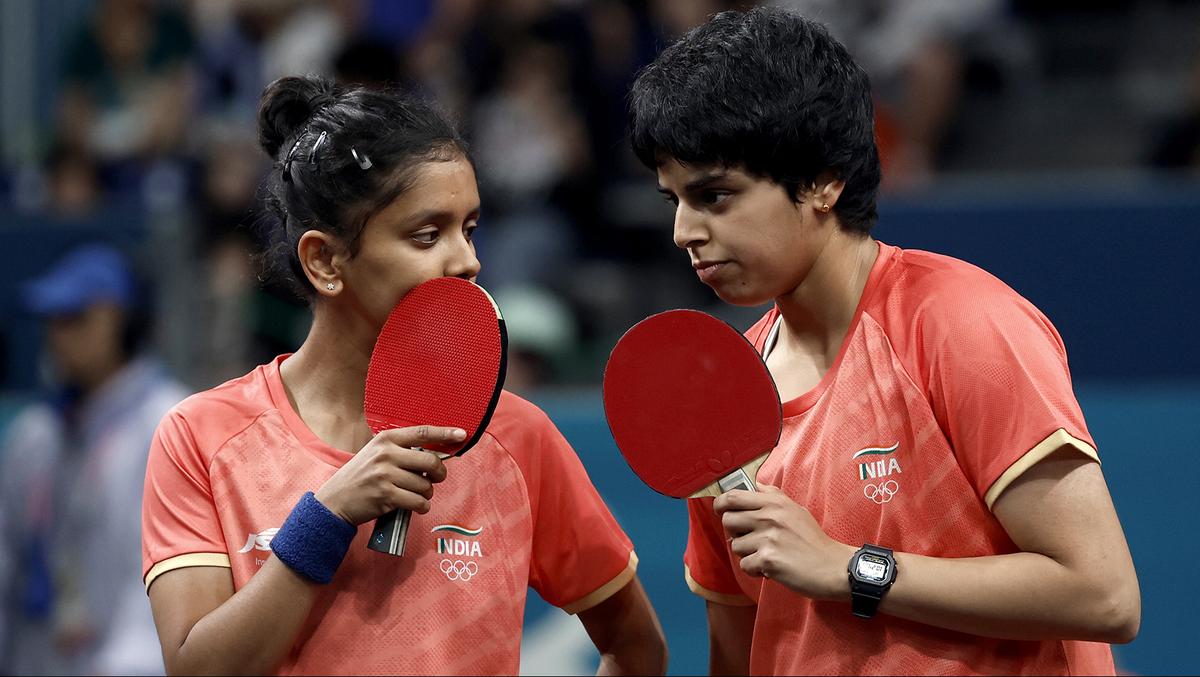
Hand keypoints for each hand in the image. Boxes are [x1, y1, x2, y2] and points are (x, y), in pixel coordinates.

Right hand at [314, 425, 462, 524]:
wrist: (335, 500)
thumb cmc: (360, 477)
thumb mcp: (376, 454)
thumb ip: (401, 451)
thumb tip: (434, 454)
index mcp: (386, 440)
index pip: (422, 432)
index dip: (445, 433)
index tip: (461, 434)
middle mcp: (386, 455)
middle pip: (430, 461)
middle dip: (440, 473)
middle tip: (436, 478)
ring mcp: (385, 475)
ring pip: (425, 485)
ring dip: (427, 493)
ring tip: (416, 495)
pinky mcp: (386, 496)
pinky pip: (418, 502)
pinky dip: (422, 506)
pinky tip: (415, 506)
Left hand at [714, 484, 853, 600]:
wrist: (833, 567)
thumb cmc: (814, 541)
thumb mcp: (796, 510)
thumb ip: (773, 496)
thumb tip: (756, 485)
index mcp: (775, 503)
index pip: (733, 496)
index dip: (721, 504)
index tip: (723, 512)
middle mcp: (769, 517)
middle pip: (728, 520)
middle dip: (734, 533)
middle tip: (751, 540)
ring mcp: (768, 538)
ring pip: (735, 546)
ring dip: (748, 554)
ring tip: (767, 555)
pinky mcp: (769, 559)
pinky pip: (745, 565)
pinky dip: (755, 571)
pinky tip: (771, 569)